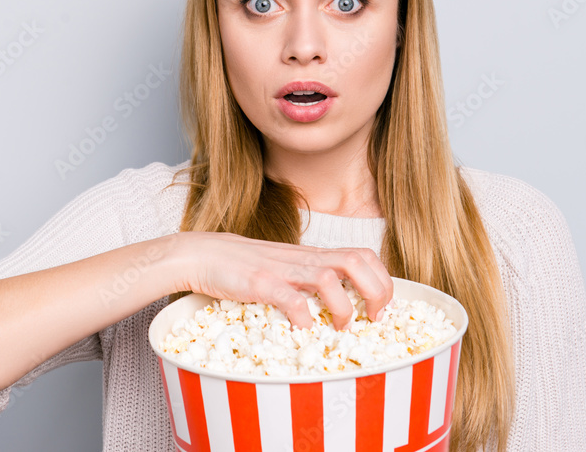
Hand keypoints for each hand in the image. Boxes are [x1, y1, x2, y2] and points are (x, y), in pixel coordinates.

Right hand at [172, 231, 392, 331]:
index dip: (382, 280)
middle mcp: (304, 259)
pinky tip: (302, 331)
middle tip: (372, 318)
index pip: (362, 255)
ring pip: (329, 279)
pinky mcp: (261, 284)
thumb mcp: (287, 266)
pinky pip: (292, 301)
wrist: (204, 254)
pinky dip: (303, 320)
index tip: (380, 308)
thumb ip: (310, 277)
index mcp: (313, 255)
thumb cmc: (246, 265)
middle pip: (357, 261)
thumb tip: (337, 301)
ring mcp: (283, 270)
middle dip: (376, 292)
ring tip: (339, 328)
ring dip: (343, 308)